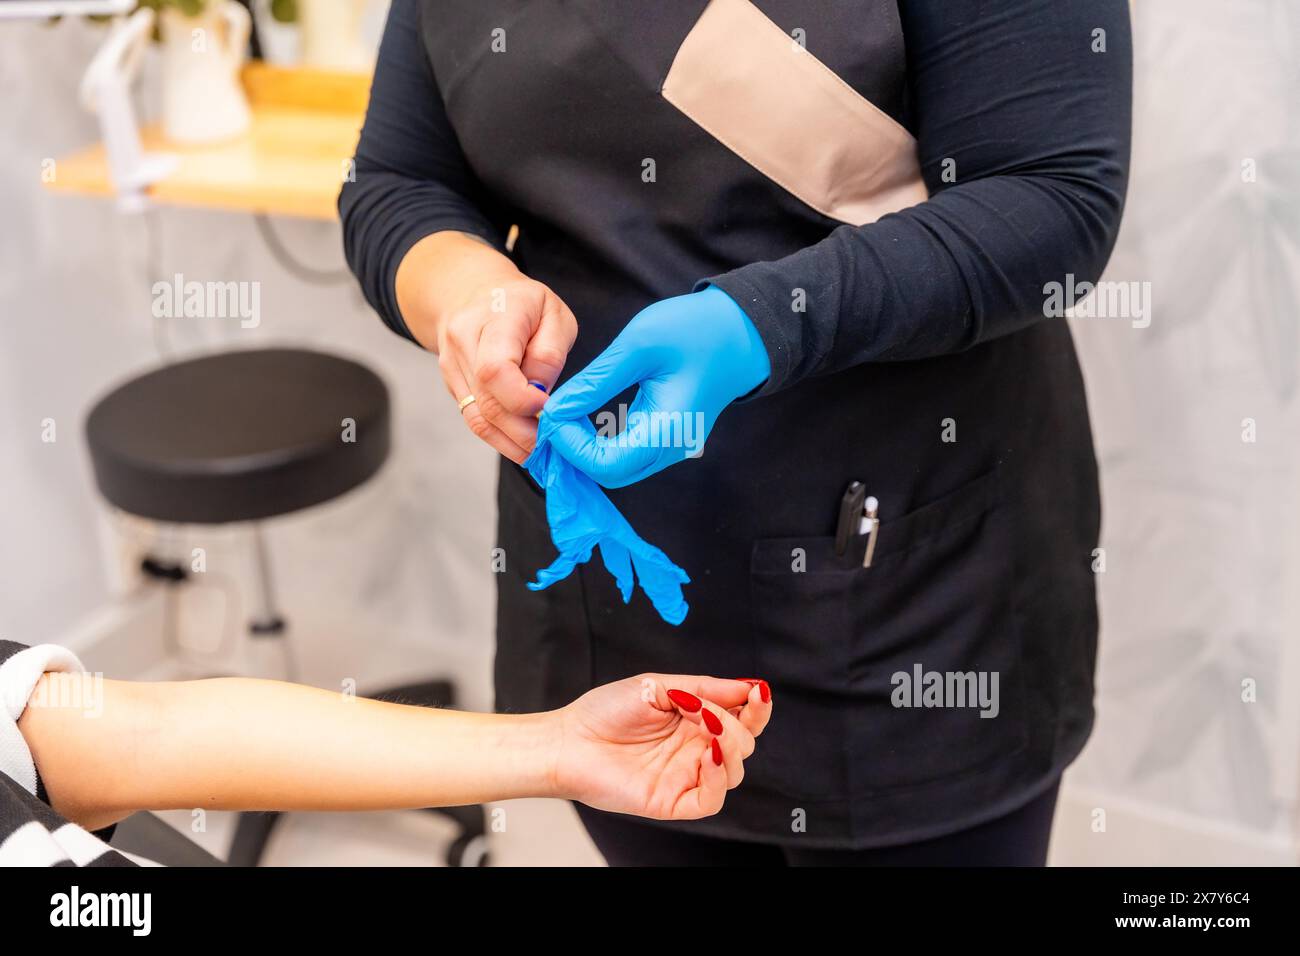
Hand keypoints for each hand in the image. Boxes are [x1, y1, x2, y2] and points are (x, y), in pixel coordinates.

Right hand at [396, 231, 577, 461]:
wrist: (473, 291)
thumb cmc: (524, 303)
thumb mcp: (554, 313)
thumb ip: (550, 353)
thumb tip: (541, 392)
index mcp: (495, 316)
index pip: (495, 369)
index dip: (522, 400)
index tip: (548, 407)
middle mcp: (463, 340)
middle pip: (487, 402)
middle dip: (523, 431)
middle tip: (552, 442)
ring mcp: (451, 364)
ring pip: (477, 418)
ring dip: (511, 442)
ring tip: (540, 450)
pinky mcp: (452, 384)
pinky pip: (474, 419)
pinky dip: (501, 437)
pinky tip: (522, 443)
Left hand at [543, 286, 769, 486]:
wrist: (740, 331)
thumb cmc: (696, 330)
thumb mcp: (640, 345)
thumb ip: (596, 381)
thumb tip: (555, 408)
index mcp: (669, 430)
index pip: (607, 465)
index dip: (572, 448)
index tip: (553, 413)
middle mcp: (671, 448)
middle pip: (609, 473)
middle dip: (574, 451)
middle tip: (555, 414)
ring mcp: (670, 445)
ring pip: (616, 465)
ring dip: (585, 447)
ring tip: (566, 411)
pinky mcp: (665, 436)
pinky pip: (626, 451)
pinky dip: (599, 439)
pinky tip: (584, 413)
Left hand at [551, 674, 772, 819]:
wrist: (568, 740)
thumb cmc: (605, 711)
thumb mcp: (657, 686)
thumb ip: (703, 688)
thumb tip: (746, 687)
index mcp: (695, 721)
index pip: (741, 718)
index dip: (756, 708)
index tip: (758, 692)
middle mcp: (695, 749)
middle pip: (743, 744)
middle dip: (738, 724)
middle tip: (711, 711)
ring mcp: (685, 776)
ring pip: (734, 770)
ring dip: (730, 746)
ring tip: (708, 727)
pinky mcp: (673, 801)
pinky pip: (710, 800)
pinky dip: (718, 778)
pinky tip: (708, 755)